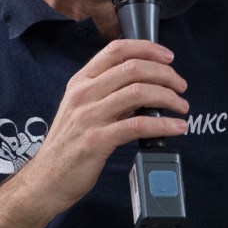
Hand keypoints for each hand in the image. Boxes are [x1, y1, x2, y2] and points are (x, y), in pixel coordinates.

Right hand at [21, 39, 187, 211]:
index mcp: (80, 82)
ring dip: (168, 97)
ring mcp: (89, 116)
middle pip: (133, 68)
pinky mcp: (98, 140)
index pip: (116, 50)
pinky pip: (138, 125)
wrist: (46, 178)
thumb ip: (108, 94)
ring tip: (181, 106)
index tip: (167, 56)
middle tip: (180, 85)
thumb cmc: (67, 145)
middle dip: (165, 74)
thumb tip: (145, 86)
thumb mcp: (80, 109)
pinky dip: (164, 124)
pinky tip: (176, 127)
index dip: (146, 48)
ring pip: (138, 92)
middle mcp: (84, 94)